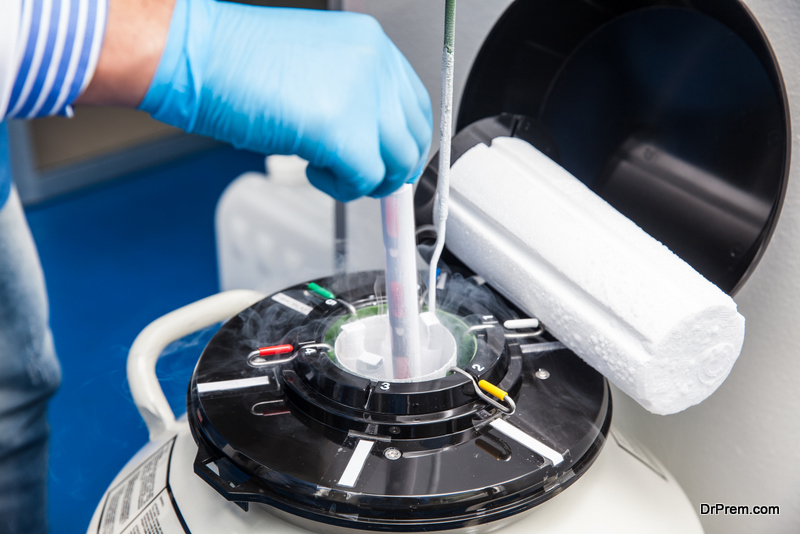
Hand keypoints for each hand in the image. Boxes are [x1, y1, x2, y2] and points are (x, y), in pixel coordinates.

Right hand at [134, 0, 431, 201]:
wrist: (198, 56)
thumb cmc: (239, 62)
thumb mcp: (317, 68)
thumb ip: (353, 97)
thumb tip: (371, 140)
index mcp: (371, 44)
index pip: (416, 103)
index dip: (406, 141)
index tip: (392, 161)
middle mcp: (375, 65)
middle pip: (414, 136)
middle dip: (394, 168)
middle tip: (369, 180)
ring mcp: (363, 96)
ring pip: (396, 163)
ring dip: (367, 180)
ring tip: (332, 173)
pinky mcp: (343, 131)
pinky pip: (366, 180)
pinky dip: (342, 188)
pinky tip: (313, 170)